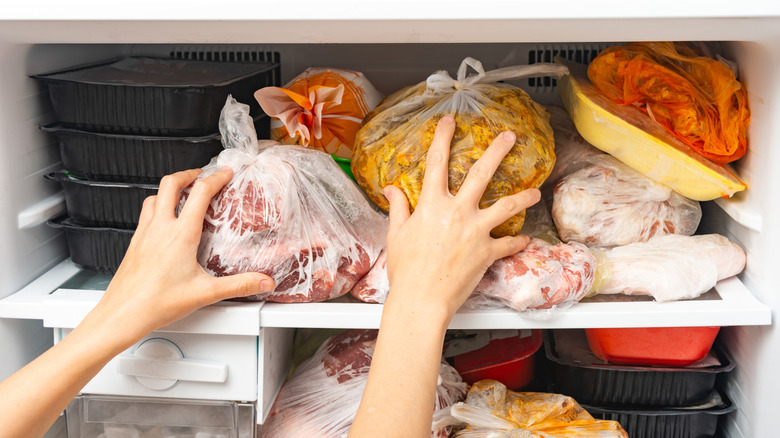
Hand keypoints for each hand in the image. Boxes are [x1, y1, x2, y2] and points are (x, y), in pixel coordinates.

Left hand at [82, 167, 274, 351]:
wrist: (122, 314)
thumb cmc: (156, 303)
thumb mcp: (205, 293)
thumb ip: (239, 285)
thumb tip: (262, 282)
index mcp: (180, 235)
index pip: (200, 193)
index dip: (216, 178)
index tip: (225, 174)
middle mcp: (160, 228)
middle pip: (170, 183)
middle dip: (188, 174)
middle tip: (200, 175)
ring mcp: (144, 234)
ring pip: (154, 196)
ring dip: (169, 189)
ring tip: (182, 193)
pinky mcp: (134, 243)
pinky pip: (145, 214)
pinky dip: (157, 207)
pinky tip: (163, 221)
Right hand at [382, 115, 540, 318]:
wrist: (421, 299)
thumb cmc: (406, 270)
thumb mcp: (396, 235)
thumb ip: (398, 208)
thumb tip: (391, 190)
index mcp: (432, 205)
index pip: (437, 162)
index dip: (443, 137)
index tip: (450, 122)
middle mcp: (458, 212)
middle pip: (481, 173)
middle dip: (497, 151)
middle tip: (510, 137)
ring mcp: (476, 231)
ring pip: (506, 206)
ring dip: (523, 197)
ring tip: (534, 192)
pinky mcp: (487, 252)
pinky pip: (509, 244)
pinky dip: (518, 241)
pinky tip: (525, 239)